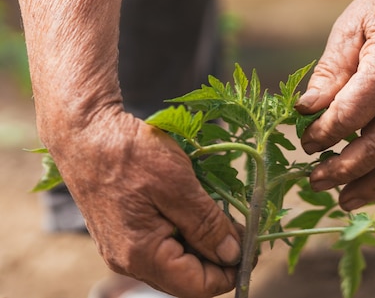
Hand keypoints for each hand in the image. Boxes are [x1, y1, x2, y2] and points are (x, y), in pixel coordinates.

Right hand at [45, 106, 240, 297]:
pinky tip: (197, 209)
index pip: (197, 287)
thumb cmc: (129, 154)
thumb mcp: (179, 185)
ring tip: (223, 215)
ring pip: (176, 262)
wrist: (84, 132)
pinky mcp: (123, 231)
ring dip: (203, 244)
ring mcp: (123, 247)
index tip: (252, 249)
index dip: (230, 273)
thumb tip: (232, 254)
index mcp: (142, 255)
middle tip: (242, 227)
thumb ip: (206, 225)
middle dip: (219, 258)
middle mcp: (129, 261)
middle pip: (186, 278)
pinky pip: (162, 245)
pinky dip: (185, 233)